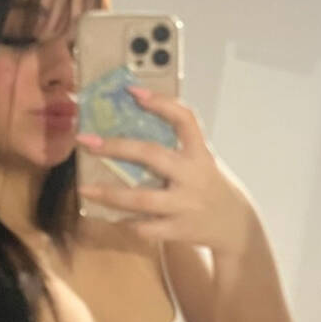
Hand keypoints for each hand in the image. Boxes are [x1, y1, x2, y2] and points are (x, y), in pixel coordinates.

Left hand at [75, 87, 256, 258]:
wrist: (236, 226)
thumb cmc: (209, 186)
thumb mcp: (202, 160)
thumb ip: (176, 146)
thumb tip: (130, 125)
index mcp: (200, 153)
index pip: (184, 119)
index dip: (160, 103)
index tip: (132, 91)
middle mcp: (192, 176)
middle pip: (151, 155)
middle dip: (116, 147)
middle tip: (86, 140)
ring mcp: (185, 204)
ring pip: (141, 199)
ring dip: (110, 194)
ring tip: (85, 189)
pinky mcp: (179, 230)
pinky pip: (145, 228)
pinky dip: (127, 223)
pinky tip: (114, 217)